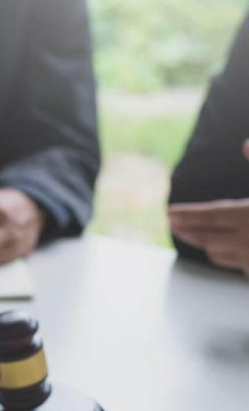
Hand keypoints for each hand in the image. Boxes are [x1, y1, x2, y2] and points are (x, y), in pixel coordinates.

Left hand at [168, 138, 248, 274]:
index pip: (210, 216)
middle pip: (207, 237)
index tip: (169, 213)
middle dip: (188, 230)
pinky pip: (240, 267)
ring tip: (198, 239)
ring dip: (207, 246)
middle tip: (174, 225)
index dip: (187, 214)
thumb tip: (246, 144)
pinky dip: (229, 258)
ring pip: (220, 255)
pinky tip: (227, 254)